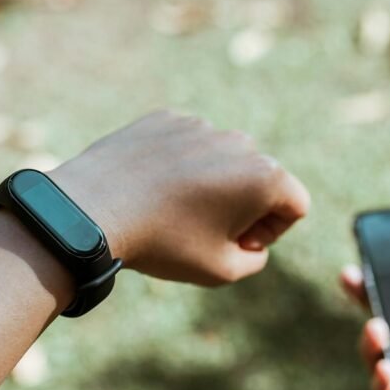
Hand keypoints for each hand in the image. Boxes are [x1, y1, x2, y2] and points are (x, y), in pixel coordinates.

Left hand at [52, 110, 309, 285]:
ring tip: (175, 209)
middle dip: (244, 206)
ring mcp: (203, 125)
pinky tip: (153, 188)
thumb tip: (254, 242)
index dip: (273, 231)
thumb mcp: (221, 271)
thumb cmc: (164, 244)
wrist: (93, 210)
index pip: (296, 204)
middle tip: (205, 231)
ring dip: (212, 184)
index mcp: (265, 177)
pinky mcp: (168, 118)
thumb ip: (256, 259)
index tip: (236, 243)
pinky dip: (180, 166)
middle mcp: (241, 142)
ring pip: (223, 159)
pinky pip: (189, 144)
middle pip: (261, 178)